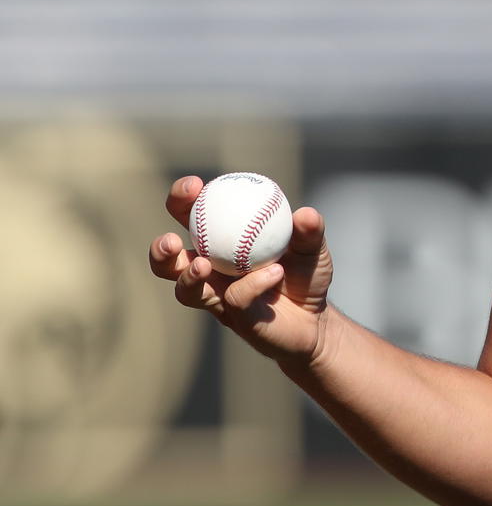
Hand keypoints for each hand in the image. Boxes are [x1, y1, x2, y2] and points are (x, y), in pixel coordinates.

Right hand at [149, 175, 333, 367]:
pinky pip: (235, 299)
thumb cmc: (304, 276)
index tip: (193, 185)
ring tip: (202, 264)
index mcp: (218, 243)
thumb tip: (305, 214)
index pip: (189, 217)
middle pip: (168, 260)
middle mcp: (208, 271)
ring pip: (186, 291)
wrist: (315, 319)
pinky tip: (275, 273)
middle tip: (172, 239)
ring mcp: (218, 297)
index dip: (181, 200)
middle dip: (161, 248)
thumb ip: (309, 231)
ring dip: (188, 276)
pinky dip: (254, 284)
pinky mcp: (234, 318)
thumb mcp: (311, 247)